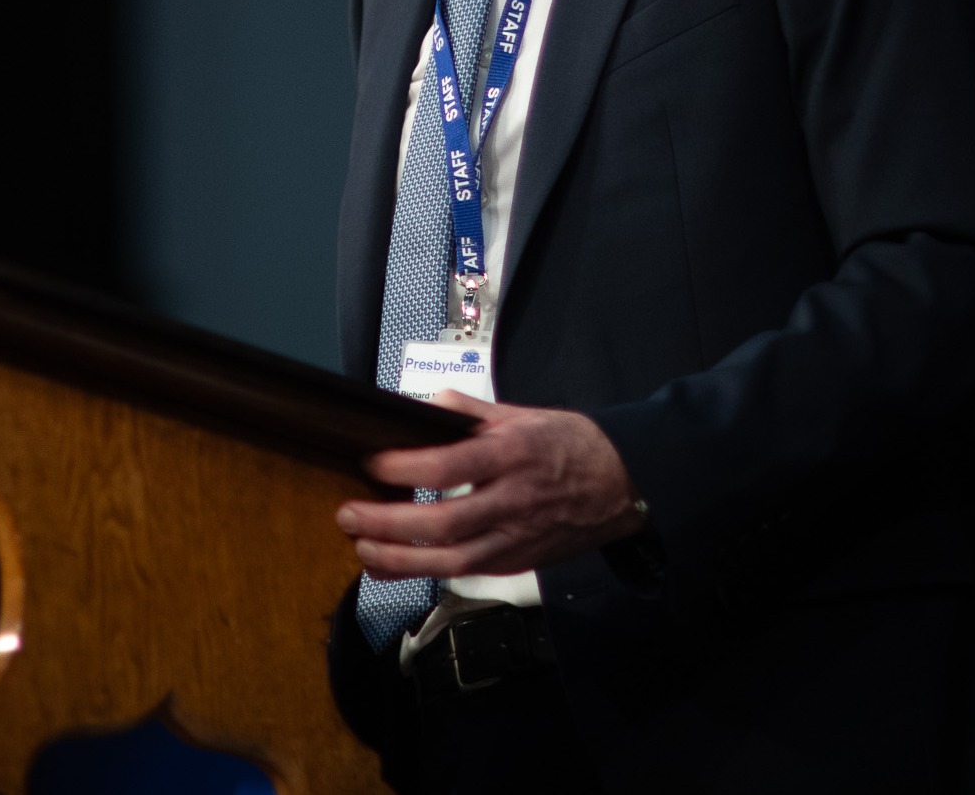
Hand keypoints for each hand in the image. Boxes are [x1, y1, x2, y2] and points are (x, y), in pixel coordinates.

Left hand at [336, 390, 647, 579]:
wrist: (624, 486)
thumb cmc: (573, 447)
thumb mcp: (522, 414)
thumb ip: (469, 410)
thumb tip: (427, 403)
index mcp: (512, 456)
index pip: (449, 466)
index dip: (405, 469)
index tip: (372, 464)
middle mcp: (512, 501)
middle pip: (443, 523)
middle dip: (388, 524)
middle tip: (349, 515)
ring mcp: (516, 537)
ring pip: (451, 560)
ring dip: (399, 559)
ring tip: (362, 548)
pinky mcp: (517, 560)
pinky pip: (466, 572)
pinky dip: (424, 571)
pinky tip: (392, 565)